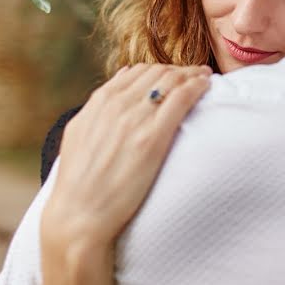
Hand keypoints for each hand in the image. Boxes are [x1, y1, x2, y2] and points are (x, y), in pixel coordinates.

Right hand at [44, 63, 212, 246]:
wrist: (80, 215)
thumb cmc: (78, 182)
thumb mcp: (79, 133)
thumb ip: (97, 107)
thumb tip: (119, 82)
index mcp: (100, 102)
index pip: (137, 72)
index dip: (159, 70)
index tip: (174, 76)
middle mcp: (117, 104)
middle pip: (157, 72)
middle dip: (179, 69)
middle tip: (196, 74)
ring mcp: (135, 120)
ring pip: (171, 80)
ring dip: (192, 74)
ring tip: (205, 77)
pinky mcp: (153, 138)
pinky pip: (181, 99)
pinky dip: (196, 86)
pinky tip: (206, 86)